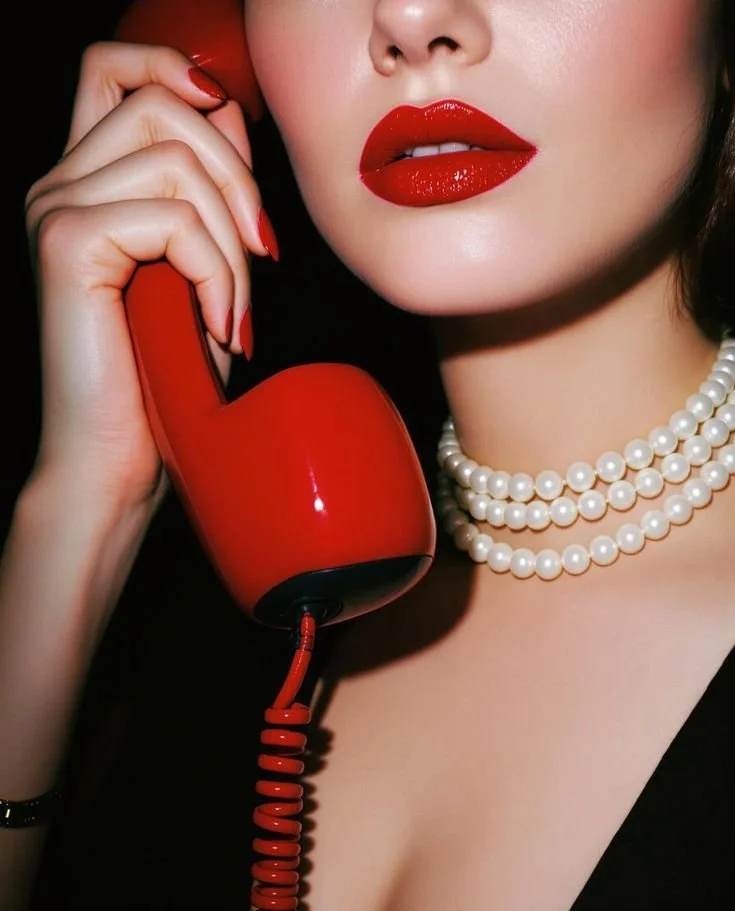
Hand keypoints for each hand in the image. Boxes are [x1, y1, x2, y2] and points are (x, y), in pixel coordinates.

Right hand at [24, 41, 269, 507]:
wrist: (118, 458)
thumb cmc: (165, 375)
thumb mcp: (201, 266)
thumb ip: (209, 188)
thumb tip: (229, 114)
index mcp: (85, 182)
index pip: (116, 68)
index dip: (179, 72)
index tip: (234, 132)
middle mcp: (59, 183)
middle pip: (164, 105)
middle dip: (239, 179)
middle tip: (261, 257)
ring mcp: (56, 209)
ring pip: (178, 159)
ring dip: (233, 240)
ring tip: (235, 310)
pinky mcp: (68, 243)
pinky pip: (176, 221)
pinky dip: (218, 275)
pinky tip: (218, 326)